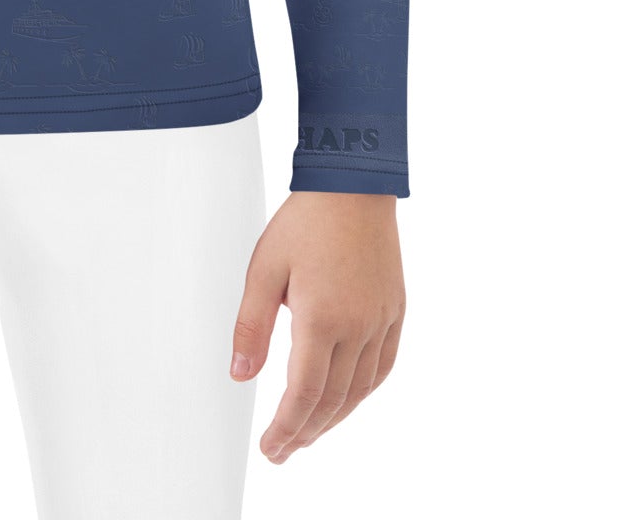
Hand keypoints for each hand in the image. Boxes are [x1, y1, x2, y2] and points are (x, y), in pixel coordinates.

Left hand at [230, 191, 404, 462]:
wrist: (352, 186)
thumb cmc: (306, 220)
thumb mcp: (264, 268)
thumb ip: (252, 325)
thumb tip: (240, 372)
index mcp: (321, 318)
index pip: (303, 394)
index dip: (286, 428)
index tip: (271, 448)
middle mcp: (357, 327)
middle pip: (331, 400)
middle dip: (305, 432)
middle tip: (284, 450)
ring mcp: (380, 321)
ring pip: (359, 390)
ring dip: (333, 419)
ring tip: (309, 433)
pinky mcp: (395, 311)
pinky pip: (382, 367)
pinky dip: (363, 392)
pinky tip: (348, 399)